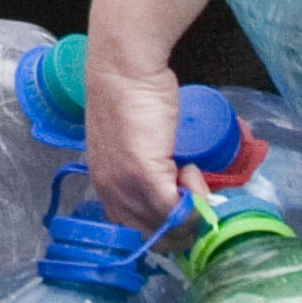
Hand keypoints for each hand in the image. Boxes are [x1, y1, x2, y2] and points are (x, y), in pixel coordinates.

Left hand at [82, 29, 196, 226]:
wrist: (123, 66)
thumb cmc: (131, 93)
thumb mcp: (133, 140)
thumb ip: (144, 163)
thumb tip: (174, 177)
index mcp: (105, 184)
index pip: (132, 228)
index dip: (162, 225)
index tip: (184, 209)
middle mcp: (111, 191)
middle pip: (150, 235)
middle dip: (180, 226)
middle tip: (196, 197)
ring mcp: (125, 186)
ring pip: (166, 227)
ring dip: (190, 210)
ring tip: (194, 176)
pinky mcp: (144, 175)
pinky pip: (177, 210)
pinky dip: (194, 198)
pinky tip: (193, 172)